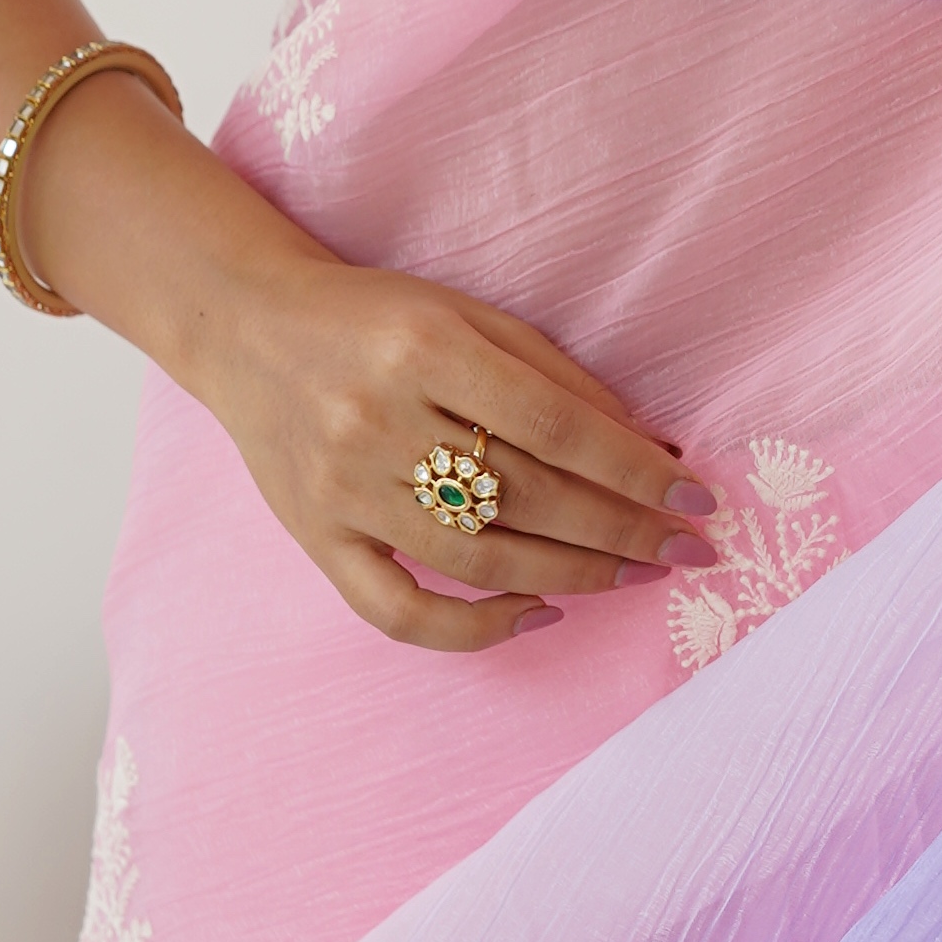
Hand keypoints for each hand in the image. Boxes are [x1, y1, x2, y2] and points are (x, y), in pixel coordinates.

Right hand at [180, 238, 712, 650]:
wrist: (246, 328)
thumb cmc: (373, 316)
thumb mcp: (466, 314)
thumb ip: (554, 374)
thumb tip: (647, 444)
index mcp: (424, 349)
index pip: (554, 426)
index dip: (634, 469)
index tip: (696, 496)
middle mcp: (379, 421)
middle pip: (526, 496)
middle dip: (622, 529)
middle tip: (686, 548)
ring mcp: (343, 490)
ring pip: (478, 558)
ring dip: (572, 575)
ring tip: (633, 574)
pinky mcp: (317, 538)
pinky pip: (399, 610)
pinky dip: (473, 628)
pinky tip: (537, 614)